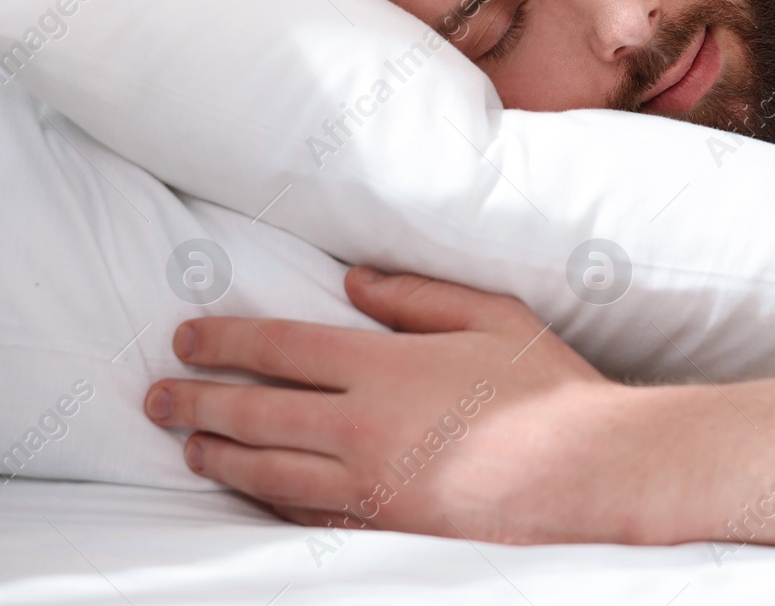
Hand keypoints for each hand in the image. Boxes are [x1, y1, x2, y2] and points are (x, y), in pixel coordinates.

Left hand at [144, 267, 631, 543]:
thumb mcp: (491, 314)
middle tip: (157, 398)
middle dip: (196, 404)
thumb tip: (354, 282)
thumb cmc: (546, 387)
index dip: (225, 342)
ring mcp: (369, 485)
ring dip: (218, 457)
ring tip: (189, 448)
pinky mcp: (385, 526)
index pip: (280, 351)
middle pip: (256, 415)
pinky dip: (267, 502)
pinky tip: (253, 494)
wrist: (585, 471)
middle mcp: (362, 428)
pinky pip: (306, 515)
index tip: (186, 338)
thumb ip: (416, 294)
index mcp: (385, 367)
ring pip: (267, 473)